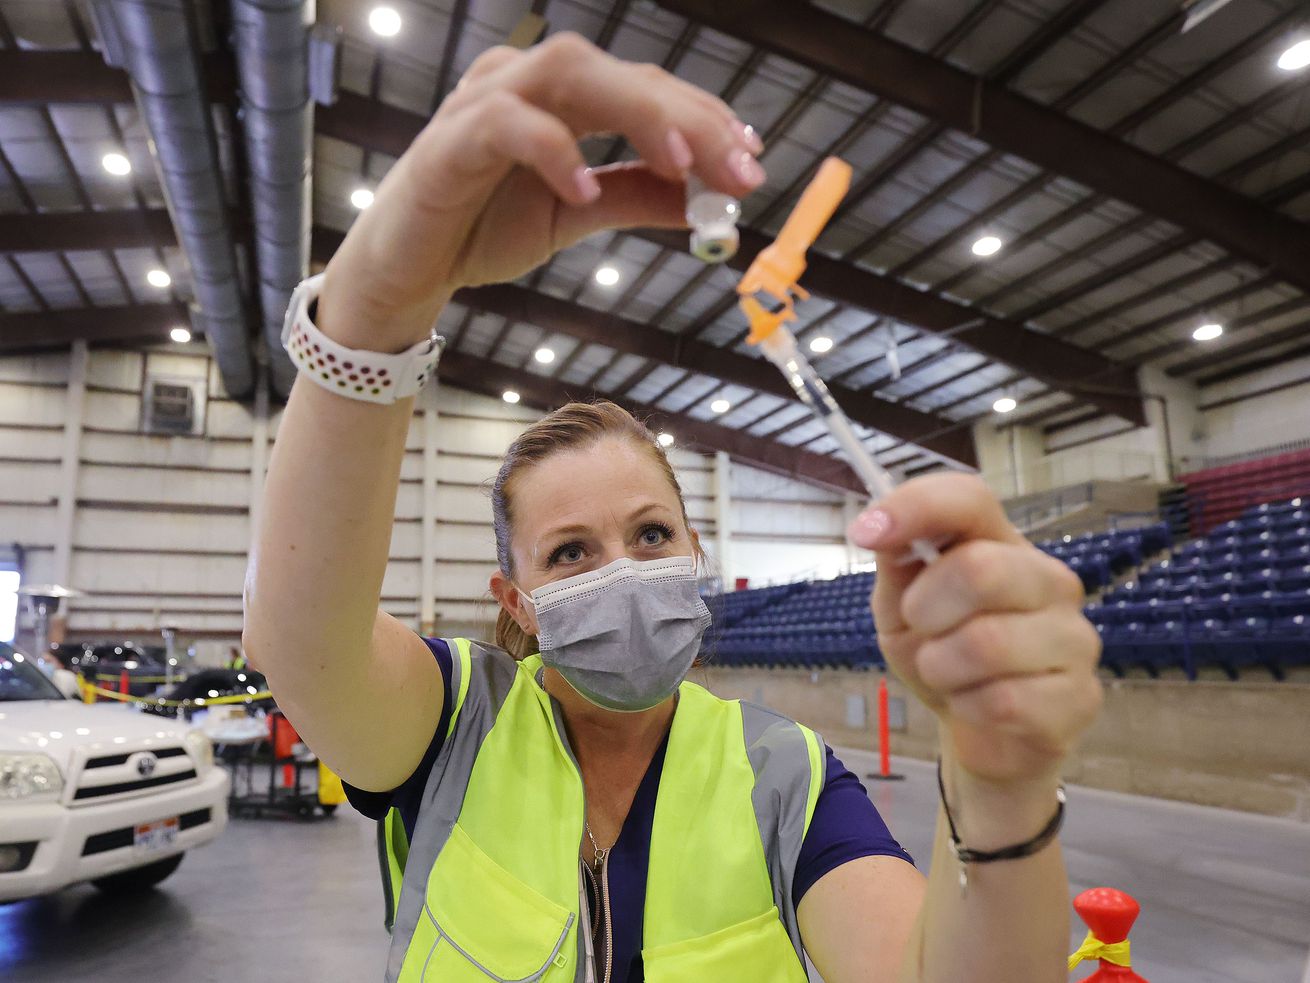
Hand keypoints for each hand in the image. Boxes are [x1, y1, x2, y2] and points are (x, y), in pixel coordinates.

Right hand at [317, 32, 765, 348]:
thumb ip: (635, 199)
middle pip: (616, 72)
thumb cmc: (482, 229)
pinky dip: (552, 149)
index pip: (644, 88)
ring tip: (682, 166)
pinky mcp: (449, 142)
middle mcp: (523, 85)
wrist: (408, 271)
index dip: (703, 118)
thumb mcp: (576, 215)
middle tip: (737, 168)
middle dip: (687, 118)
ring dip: (635, 113)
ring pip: (567, 75)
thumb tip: (707, 201)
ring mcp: (483, 104)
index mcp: (559, 99)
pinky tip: (585, 185)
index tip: (751, 160)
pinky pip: (506, 125)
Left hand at [848, 474, 1102, 787]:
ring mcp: (1073, 637)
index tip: (866, 533)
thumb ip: (896, 562)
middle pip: (981, 569)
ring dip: (941, 667)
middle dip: (925, 608)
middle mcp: (1048, 580)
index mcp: (1001, 543)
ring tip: (946, 673)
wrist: (981, 733)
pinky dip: (967, 706)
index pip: (970, 499)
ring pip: (988, 644)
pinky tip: (975, 705)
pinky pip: (1004, 701)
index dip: (916, 507)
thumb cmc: (942, 653)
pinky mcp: (1080, 697)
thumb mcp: (901, 606)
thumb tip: (874, 525)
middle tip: (921, 629)